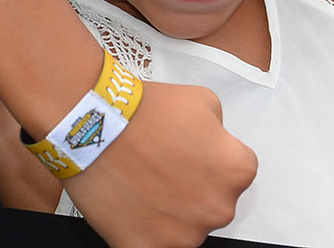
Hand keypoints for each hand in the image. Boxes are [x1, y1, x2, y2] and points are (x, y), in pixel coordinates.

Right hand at [64, 80, 252, 247]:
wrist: (96, 125)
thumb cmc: (142, 113)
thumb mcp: (202, 100)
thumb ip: (219, 130)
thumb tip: (214, 143)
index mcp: (237, 171)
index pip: (235, 173)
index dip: (209, 160)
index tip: (190, 155)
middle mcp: (219, 207)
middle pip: (212, 203)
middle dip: (192, 188)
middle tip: (163, 168)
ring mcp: (185, 234)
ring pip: (185, 227)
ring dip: (170, 212)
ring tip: (143, 185)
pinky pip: (155, 244)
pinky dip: (145, 230)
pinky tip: (132, 205)